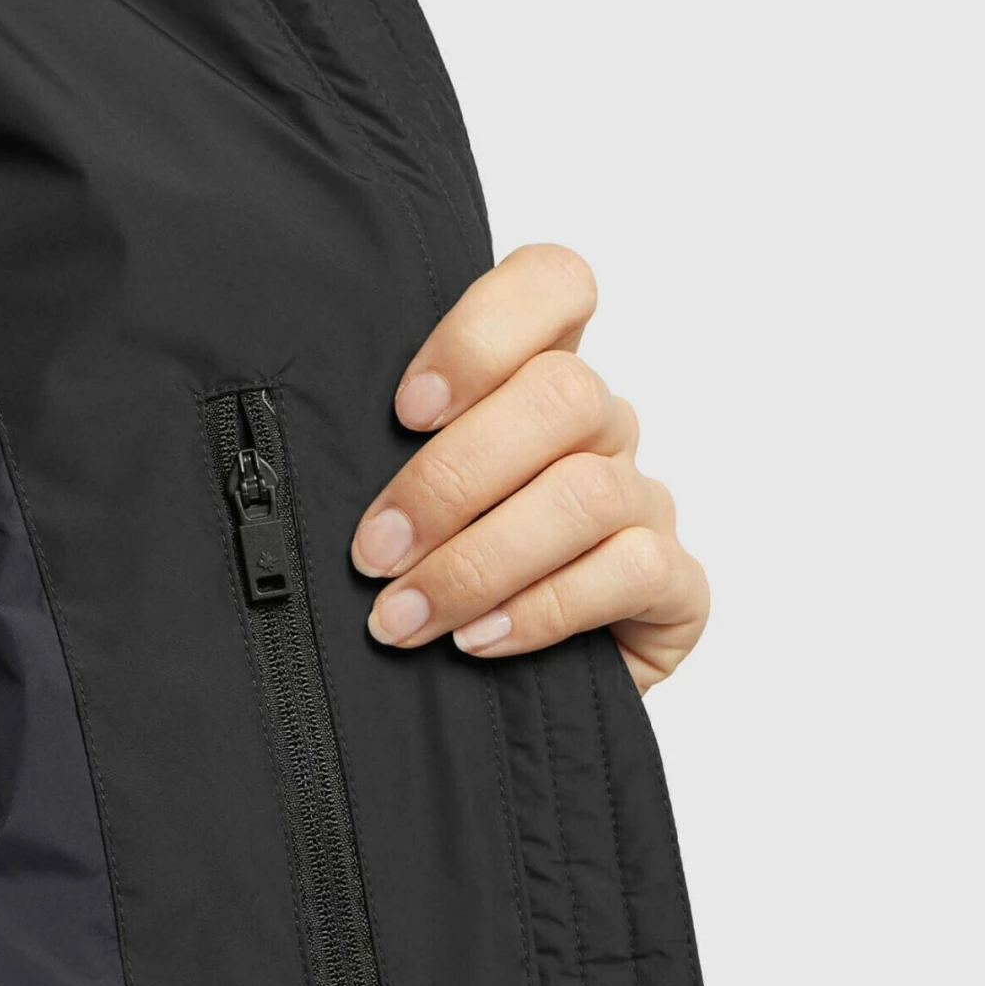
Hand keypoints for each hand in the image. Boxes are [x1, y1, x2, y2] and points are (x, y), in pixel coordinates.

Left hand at [351, 245, 708, 691]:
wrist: (523, 701)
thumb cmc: (448, 585)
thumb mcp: (407, 514)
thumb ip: (385, 466)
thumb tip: (308, 466)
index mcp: (539, 385)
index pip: (554, 284)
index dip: (484, 332)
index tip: (406, 409)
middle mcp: (603, 432)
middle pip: (562, 395)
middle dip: (451, 480)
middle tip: (375, 553)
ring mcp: (646, 505)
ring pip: (587, 493)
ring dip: (480, 561)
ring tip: (407, 616)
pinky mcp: (676, 588)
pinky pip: (631, 571)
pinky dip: (543, 609)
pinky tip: (481, 640)